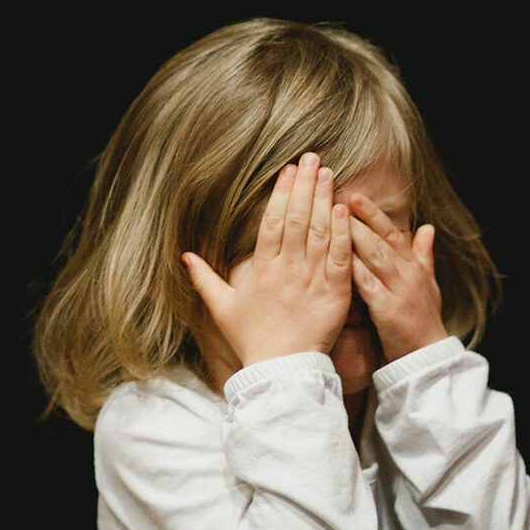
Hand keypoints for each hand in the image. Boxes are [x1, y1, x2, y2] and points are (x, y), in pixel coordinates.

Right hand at [182, 152, 352, 366]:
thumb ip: (205, 279)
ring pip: (319, 232)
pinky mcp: (334, 294)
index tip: (288, 170)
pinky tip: (344, 209)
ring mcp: (311, 280)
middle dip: (305, 185)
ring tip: (329, 173)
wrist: (281, 371)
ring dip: (324, 200)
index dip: (281, 193)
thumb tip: (185, 256)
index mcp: (261, 270)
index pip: (272, 222)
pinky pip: (339, 257)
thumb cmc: (252, 340)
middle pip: (297, 219)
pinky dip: (342, 232)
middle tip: (313, 158)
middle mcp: (287, 270)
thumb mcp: (222, 309)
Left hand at [348, 192, 447, 362]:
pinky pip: (369, 286)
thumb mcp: (428, 284)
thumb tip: (428, 227)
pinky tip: (337, 259)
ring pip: (375, 256)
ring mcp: (398, 290)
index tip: (354, 195)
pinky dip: (354, 271)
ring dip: (354, 236)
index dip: (373, 213)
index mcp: (412, 266)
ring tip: (334, 218)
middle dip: (359, 217)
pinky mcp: (388, 310)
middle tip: (337, 197)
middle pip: (381, 238)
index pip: (391, 232)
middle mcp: (407, 273)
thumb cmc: (423, 320)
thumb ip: (424, 254)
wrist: (427, 358)